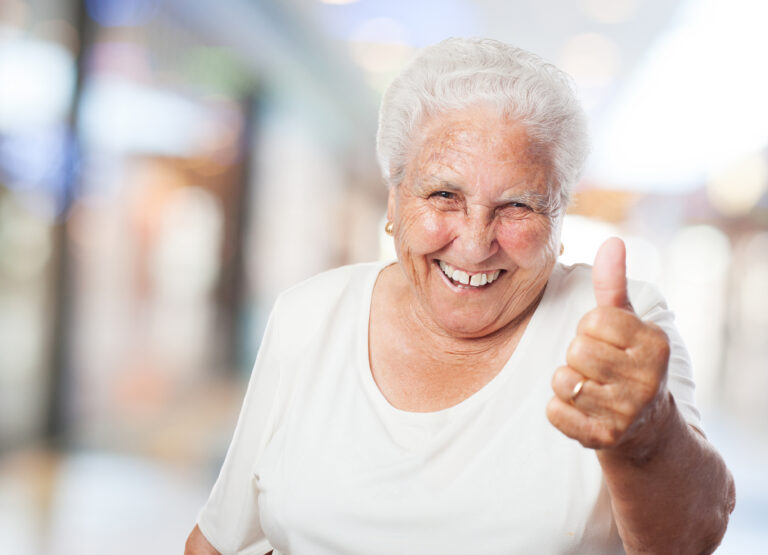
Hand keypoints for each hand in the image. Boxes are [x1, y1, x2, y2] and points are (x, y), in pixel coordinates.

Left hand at [546, 237, 672, 454]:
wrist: (647, 428)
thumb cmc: (628, 361)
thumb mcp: (626, 321)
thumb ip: (612, 283)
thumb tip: (612, 241)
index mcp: (655, 344)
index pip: (594, 320)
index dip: (590, 328)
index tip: (606, 341)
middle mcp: (647, 380)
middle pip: (576, 350)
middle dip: (577, 354)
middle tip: (597, 366)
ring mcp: (627, 412)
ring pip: (562, 380)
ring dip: (566, 382)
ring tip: (591, 387)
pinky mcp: (604, 438)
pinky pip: (554, 412)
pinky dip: (559, 410)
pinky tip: (582, 409)